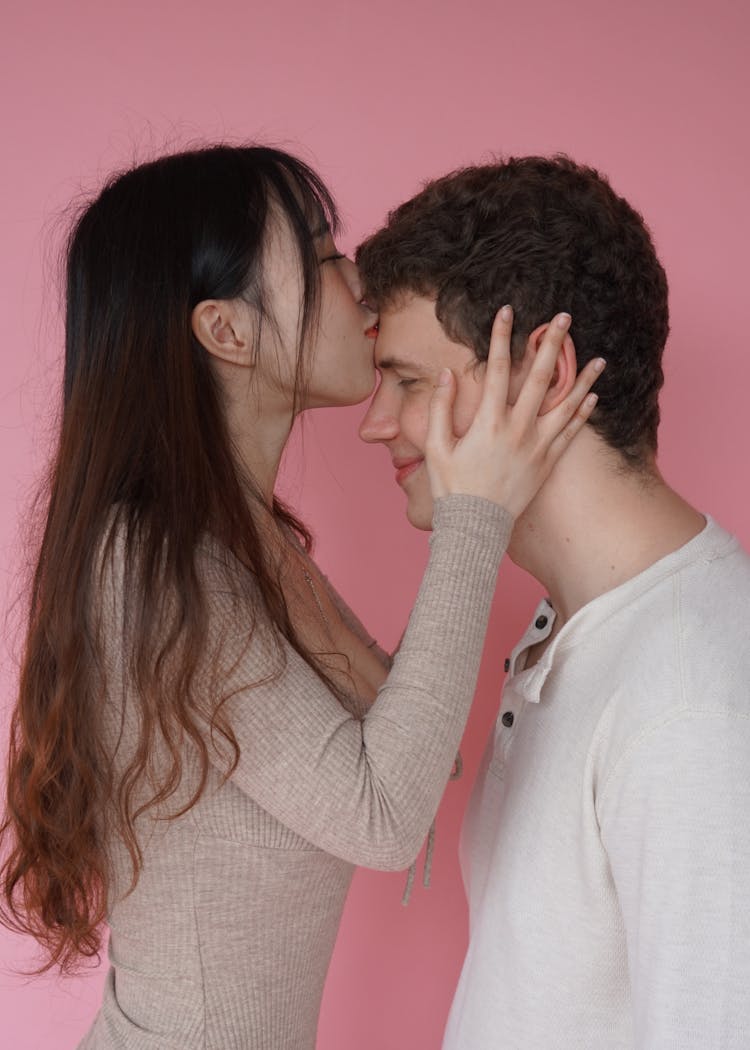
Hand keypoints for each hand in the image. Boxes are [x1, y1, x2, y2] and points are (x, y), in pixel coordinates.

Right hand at [425, 306, 604, 518]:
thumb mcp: (435, 447)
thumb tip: (447, 374)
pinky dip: (582, 414)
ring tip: (599, 358)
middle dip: (552, 345)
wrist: (475, 528)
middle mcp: (517, 431)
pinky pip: (570, 434)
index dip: (500, 337)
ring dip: (583, 380)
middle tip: (564, 318)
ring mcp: (536, 448)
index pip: (496, 370)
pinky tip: (593, 397)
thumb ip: (440, 408)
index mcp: (488, 423)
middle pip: (539, 378)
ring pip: (565, 406)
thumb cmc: (452, 489)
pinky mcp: (547, 464)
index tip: (507, 311)